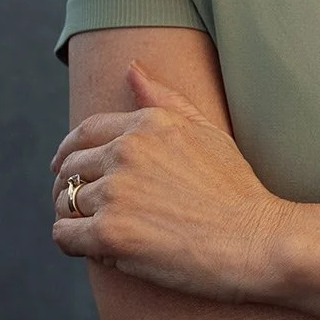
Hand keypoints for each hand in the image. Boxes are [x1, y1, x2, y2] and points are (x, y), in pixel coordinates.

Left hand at [50, 61, 294, 302]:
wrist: (255, 240)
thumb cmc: (236, 189)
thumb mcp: (206, 131)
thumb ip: (164, 98)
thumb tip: (131, 68)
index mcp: (147, 124)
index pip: (85, 132)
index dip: (69, 151)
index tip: (65, 168)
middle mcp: (126, 151)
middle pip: (70, 168)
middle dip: (70, 188)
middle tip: (83, 208)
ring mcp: (116, 192)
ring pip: (65, 203)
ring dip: (76, 219)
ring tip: (100, 233)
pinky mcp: (109, 233)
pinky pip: (64, 235)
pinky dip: (73, 243)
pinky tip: (98, 251)